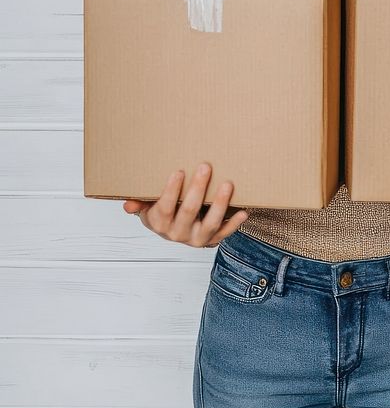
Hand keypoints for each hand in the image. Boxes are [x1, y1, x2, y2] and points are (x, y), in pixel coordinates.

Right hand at [122, 162, 247, 247]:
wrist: (173, 232)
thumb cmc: (162, 212)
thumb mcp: (147, 208)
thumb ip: (139, 204)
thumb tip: (128, 204)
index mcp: (159, 223)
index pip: (165, 206)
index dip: (171, 190)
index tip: (179, 171)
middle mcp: (177, 233)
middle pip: (188, 211)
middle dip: (198, 188)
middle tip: (206, 167)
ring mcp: (195, 239)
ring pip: (209, 224)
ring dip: (220, 204)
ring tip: (228, 184)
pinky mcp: (211, 241)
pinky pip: (224, 233)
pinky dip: (234, 223)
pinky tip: (244, 211)